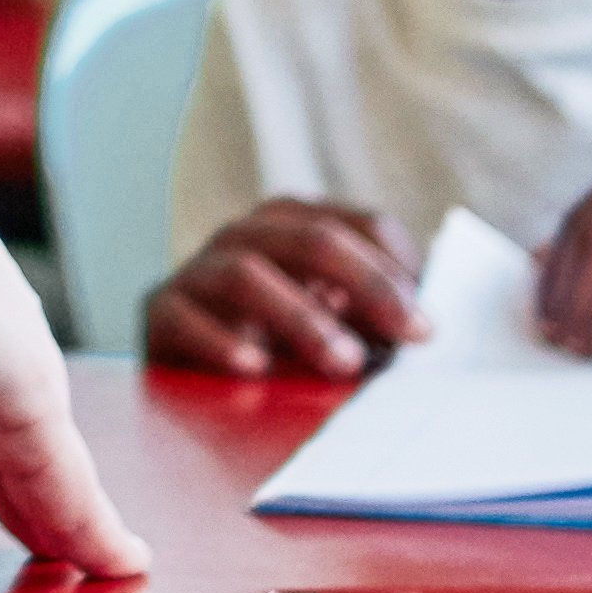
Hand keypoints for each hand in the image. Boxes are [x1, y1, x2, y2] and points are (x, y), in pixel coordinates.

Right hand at [146, 199, 422, 379]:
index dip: (399, 270)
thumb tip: (430, 334)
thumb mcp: (335, 322)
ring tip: (345, 361)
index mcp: (297, 224)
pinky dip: (221, 341)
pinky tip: (254, 368)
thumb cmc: (280, 344)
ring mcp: (200, 271)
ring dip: (302, 317)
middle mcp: (246, 235)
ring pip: (247, 274)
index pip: (362, 225)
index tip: (428, 326)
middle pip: (312, 240)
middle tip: (408, 336)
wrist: (185, 364)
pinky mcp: (161, 312)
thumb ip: (376, 318)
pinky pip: (186, 319)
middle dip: (367, 285)